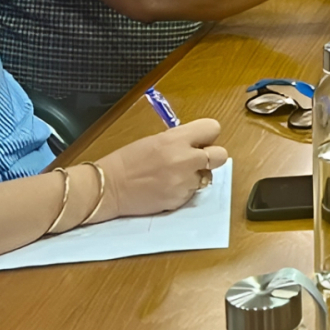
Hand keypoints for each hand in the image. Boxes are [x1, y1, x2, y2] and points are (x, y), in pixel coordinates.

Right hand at [95, 118, 227, 220]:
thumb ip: (180, 141)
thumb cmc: (128, 161)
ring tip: (175, 175)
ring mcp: (183, 182)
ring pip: (207, 177)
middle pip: (221, 155)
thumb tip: (198, 144)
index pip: (213, 129)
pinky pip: (192, 193)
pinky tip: (167, 187)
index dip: (207, 136)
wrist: (109, 188)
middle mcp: (184, 159)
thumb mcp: (156, 140)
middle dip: (211, 157)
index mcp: (176, 139)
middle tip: (196, 159)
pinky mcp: (179, 200)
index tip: (200, 141)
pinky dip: (184, 190)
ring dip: (196, 175)